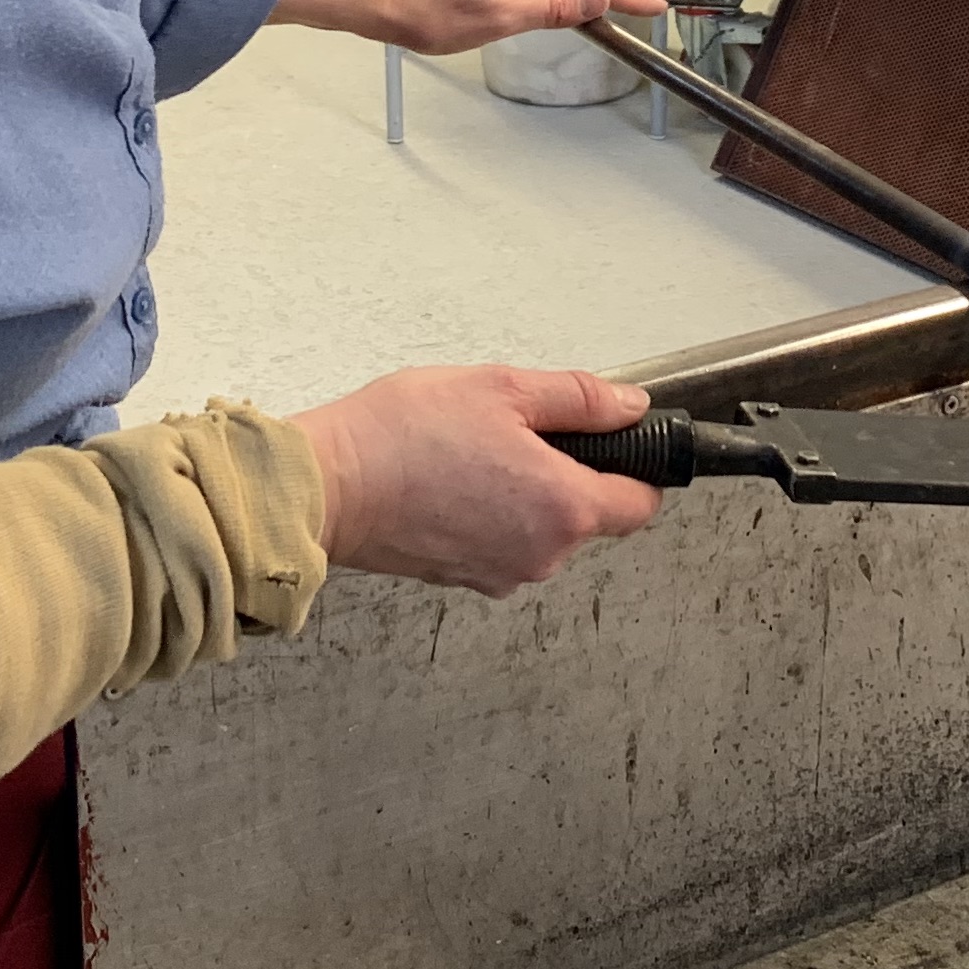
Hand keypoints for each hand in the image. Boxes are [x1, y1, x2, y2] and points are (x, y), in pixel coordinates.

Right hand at [295, 367, 662, 594]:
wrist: (326, 485)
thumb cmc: (403, 436)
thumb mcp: (503, 388)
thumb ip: (578, 398)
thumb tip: (629, 408)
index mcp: (564, 509)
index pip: (641, 503)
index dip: (635, 465)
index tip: (614, 441)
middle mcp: (540, 555)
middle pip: (588, 516)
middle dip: (567, 473)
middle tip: (517, 429)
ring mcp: (499, 573)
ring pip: (540, 530)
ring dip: (523, 494)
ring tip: (473, 451)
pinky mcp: (461, 579)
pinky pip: (499, 543)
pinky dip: (488, 514)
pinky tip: (451, 479)